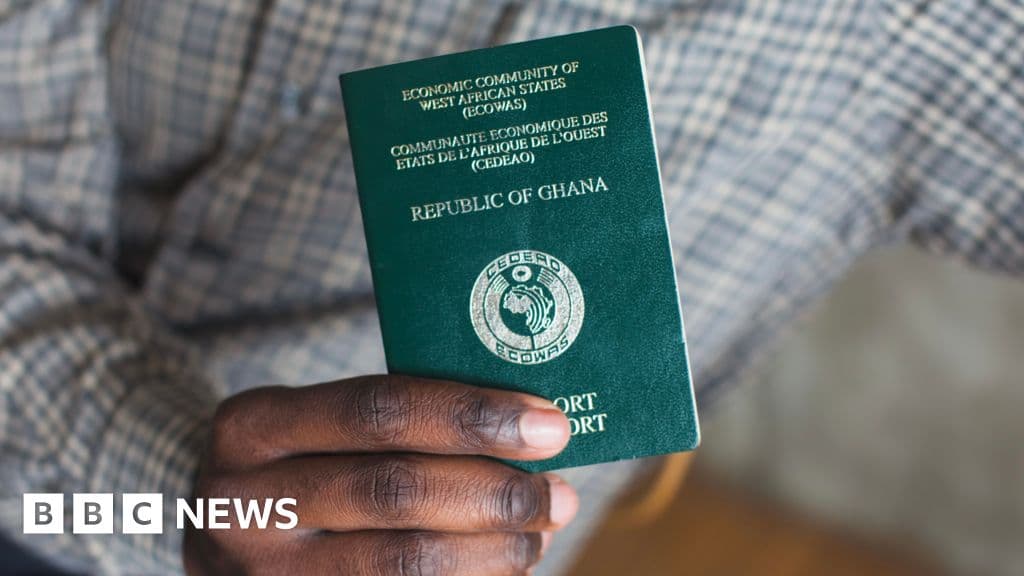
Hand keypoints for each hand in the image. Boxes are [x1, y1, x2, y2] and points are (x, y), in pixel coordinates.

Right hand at [184, 375, 576, 574]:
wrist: (221, 538)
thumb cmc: (297, 467)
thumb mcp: (316, 427)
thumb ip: (395, 423)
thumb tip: (524, 430)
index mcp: (253, 425)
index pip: (378, 409)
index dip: (471, 416)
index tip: (548, 423)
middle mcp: (242, 501)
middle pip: (394, 490)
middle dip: (494, 492)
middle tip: (559, 493)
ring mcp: (260, 574)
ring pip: (399, 562)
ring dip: (490, 551)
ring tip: (539, 534)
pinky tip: (502, 570)